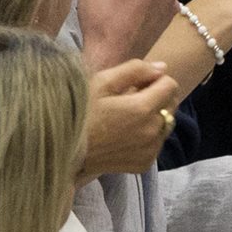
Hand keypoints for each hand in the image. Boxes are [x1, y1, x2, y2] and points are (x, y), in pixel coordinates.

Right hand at [81, 60, 182, 181]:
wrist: (61, 150)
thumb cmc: (78, 112)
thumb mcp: (101, 82)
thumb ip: (135, 70)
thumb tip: (162, 68)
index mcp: (143, 108)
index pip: (170, 85)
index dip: (155, 79)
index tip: (136, 84)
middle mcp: (152, 131)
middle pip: (171, 104)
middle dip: (157, 96)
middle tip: (129, 98)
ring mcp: (149, 150)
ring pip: (166, 124)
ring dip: (154, 116)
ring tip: (126, 116)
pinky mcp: (143, 164)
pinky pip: (157, 143)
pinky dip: (148, 135)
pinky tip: (125, 133)